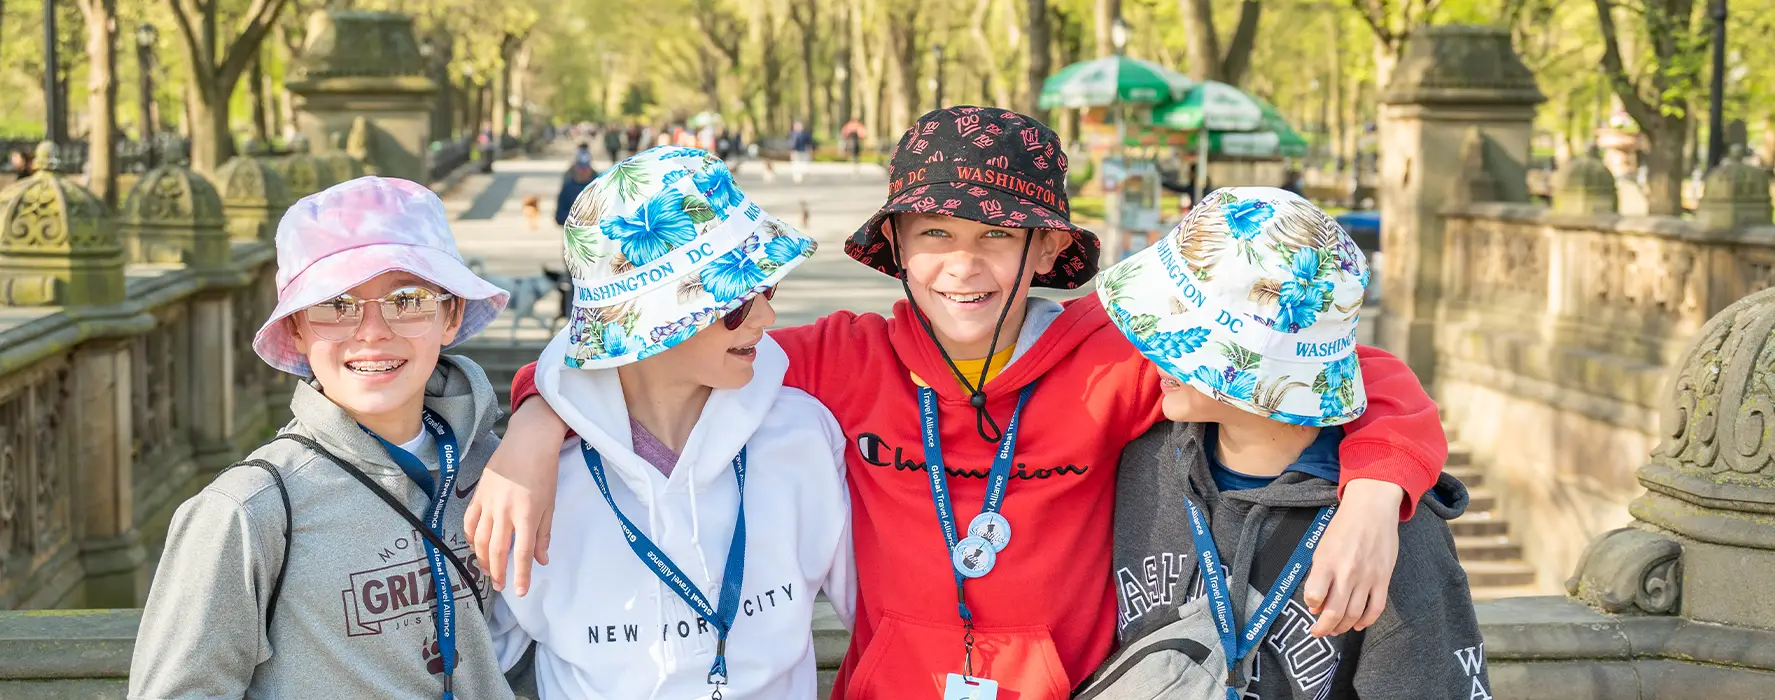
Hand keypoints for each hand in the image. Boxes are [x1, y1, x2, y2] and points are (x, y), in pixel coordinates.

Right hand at [466, 399, 567, 595]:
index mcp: (527, 514)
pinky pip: (470, 522)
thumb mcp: (550, 504)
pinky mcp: (478, 494)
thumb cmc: (544, 471)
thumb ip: (543, 534)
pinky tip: (476, 547)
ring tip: (488, 571)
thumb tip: (541, 560)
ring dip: (483, 559)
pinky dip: (472, 538)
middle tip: (499, 586)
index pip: (522, 552)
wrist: (529, 441)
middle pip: (497, 550)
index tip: (520, 592)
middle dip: (497, 572)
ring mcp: (489, 502)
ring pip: (481, 539)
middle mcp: (505, 511)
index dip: (521, 575)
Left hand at [1303, 478, 1403, 636]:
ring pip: (1354, 614)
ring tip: (1336, 630)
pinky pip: (1376, 608)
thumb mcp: (1322, 548)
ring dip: (1343, 627)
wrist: (1371, 510)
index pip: (1314, 596)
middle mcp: (1347, 572)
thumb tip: (1316, 605)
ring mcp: (1367, 577)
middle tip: (1319, 632)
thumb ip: (1318, 575)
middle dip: (1324, 628)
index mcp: (1326, 562)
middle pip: (1335, 612)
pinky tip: (1358, 624)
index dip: (1311, 606)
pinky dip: (1366, 621)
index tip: (1311, 607)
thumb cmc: (1342, 527)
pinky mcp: (1383, 579)